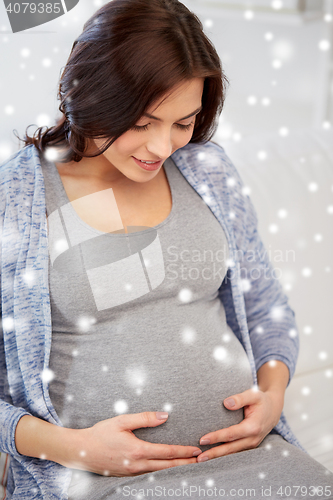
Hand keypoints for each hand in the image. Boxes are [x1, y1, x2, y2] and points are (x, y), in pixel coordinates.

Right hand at [66, 411, 201, 475]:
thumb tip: (164, 416)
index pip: (167, 453)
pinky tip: (167, 469)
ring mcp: (133, 473)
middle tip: (201, 461)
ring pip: (159, 472)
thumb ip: (144, 418)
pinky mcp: (127, 475)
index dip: (183, 452)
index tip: (196, 450)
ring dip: (175, 469)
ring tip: (189, 465)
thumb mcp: (122, 420)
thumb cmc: (101, 433)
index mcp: (138, 451)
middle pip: (167, 466)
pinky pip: (150, 474)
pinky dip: (162, 472)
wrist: (81, 451)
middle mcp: (138, 465)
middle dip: (185, 464)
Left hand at [196, 387, 283, 461]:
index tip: (202, 439)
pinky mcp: (249, 446)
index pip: (231, 434)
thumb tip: (226, 403)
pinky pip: (235, 453)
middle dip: (214, 453)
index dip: (216, 437)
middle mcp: (253, 439)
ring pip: (232, 453)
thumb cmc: (261, 401)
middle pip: (230, 448)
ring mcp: (252, 444)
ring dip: (217, 458)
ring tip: (201, 461)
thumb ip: (240, 398)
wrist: (273, 409)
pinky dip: (224, 456)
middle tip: (198, 458)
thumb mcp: (253, 395)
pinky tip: (212, 457)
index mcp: (253, 427)